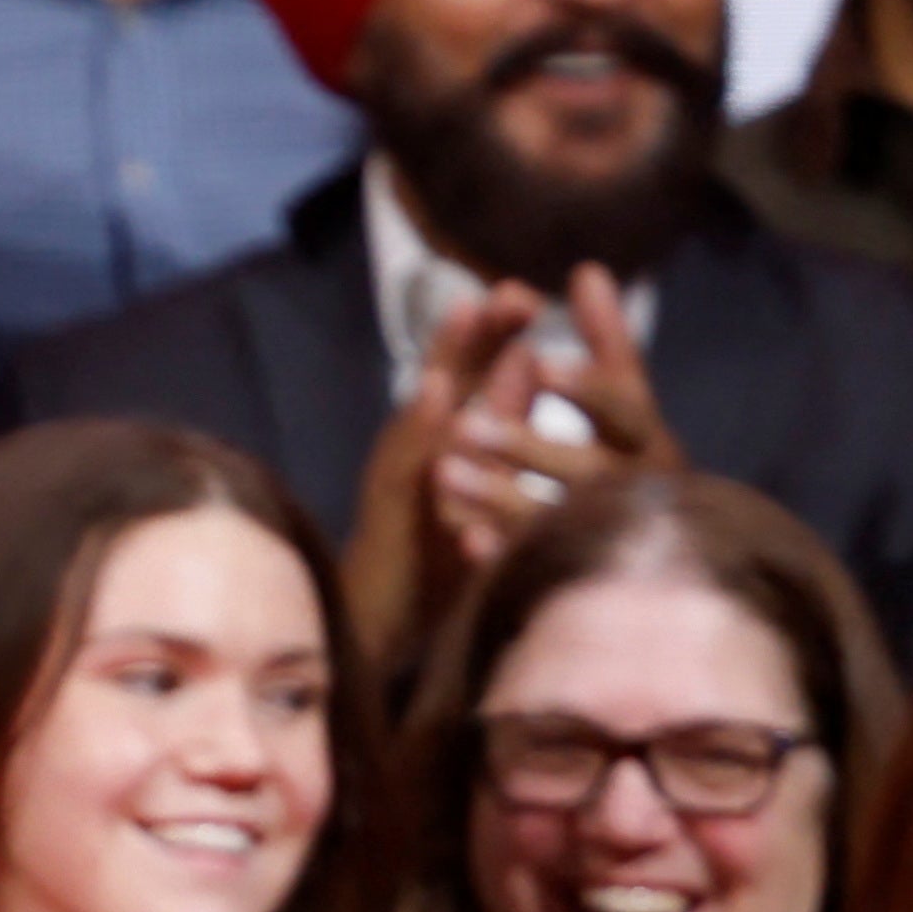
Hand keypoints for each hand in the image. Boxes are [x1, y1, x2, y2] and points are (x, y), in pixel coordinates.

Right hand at [341, 286, 536, 663]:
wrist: (382, 623)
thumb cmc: (437, 554)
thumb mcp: (483, 477)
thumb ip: (502, 418)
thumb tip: (530, 358)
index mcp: (445, 438)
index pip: (474, 373)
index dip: (497, 332)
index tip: (530, 293)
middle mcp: (417, 446)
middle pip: (448, 372)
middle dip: (477, 328)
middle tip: (509, 288)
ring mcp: (400, 474)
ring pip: (425, 406)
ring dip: (444, 356)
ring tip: (464, 309)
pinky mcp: (391, 508)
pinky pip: (409, 461)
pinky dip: (421, 422)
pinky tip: (436, 391)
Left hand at [434, 265, 679, 568]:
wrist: (663, 550)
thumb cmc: (634, 453)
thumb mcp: (624, 399)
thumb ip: (609, 340)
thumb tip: (585, 268)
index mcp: (650, 441)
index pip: (624, 410)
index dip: (586, 390)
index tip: (542, 365)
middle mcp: (639, 492)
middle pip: (588, 470)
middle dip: (527, 446)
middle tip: (467, 426)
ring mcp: (609, 539)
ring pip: (553, 520)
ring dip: (500, 497)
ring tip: (443, 475)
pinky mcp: (578, 575)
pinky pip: (537, 569)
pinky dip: (503, 554)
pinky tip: (465, 541)